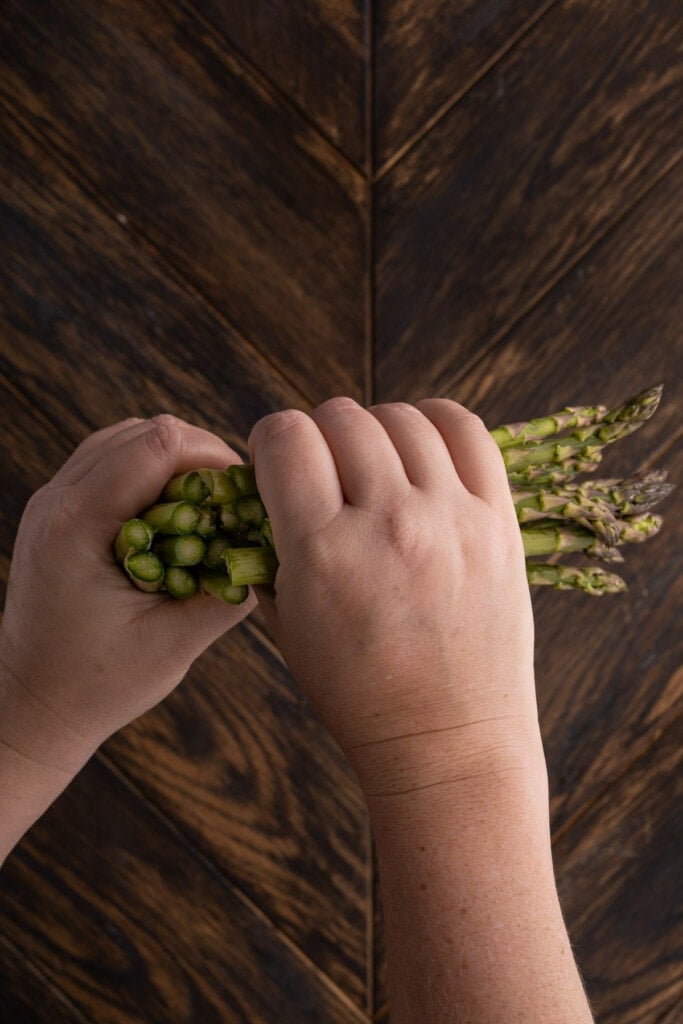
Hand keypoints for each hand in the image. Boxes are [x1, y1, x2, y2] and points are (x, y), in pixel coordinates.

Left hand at [0, 415, 255, 774]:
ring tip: (207, 507)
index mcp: (78, 525)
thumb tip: (268, 549)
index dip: (213, 457)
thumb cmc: (98, 684)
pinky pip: (109, 461)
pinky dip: (150, 472)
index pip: (157, 445)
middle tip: (232, 502)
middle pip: (143, 431)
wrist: (33, 706)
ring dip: (175, 460)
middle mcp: (57, 500)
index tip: (245, 494)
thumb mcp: (174, 644)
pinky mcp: (58, 511)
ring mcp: (52, 502)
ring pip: (125, 437)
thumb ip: (225, 592)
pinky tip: (174, 513)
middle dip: (199, 455)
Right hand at [249, 397, 539, 797]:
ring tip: (374, 462)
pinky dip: (435, 422)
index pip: (285, 438)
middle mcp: (390, 522)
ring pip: (401, 416)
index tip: (276, 462)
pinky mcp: (498, 521)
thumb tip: (268, 483)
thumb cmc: (357, 692)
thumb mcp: (287, 624)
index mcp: (324, 552)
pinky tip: (420, 448)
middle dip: (319, 434)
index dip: (269, 440)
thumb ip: (269, 544)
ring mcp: (451, 517)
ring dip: (374, 429)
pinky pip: (467, 430)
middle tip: (324, 469)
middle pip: (342, 418)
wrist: (447, 740)